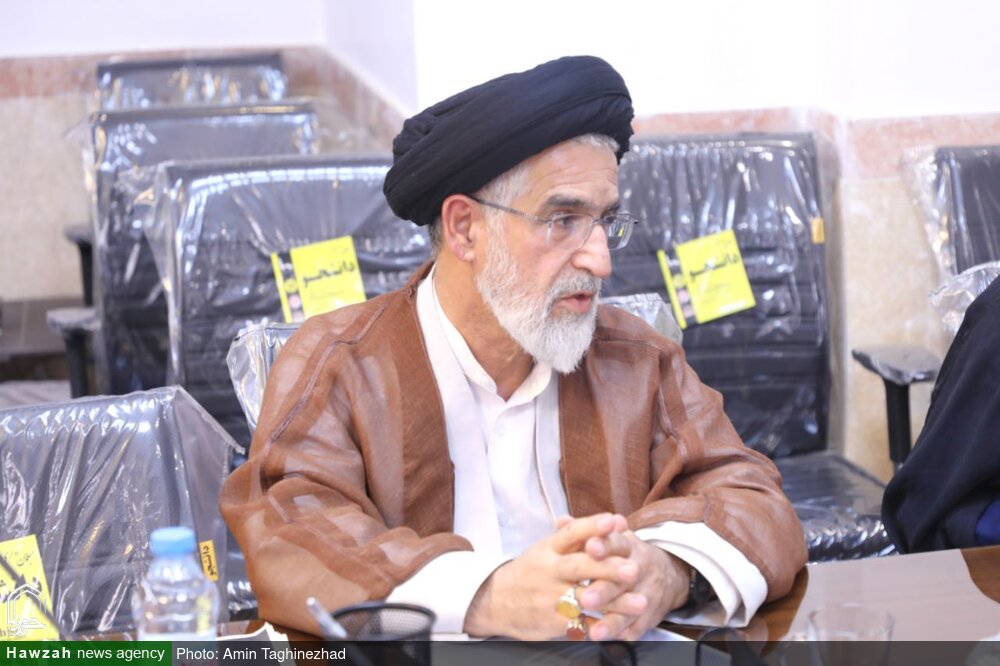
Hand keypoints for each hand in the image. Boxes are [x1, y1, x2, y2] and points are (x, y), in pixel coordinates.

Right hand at [463, 513, 637, 639]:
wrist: (496, 600)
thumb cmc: (531, 570)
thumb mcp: (547, 548)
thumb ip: (578, 535)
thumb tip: (612, 519)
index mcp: (550, 549)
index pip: (572, 533)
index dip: (593, 526)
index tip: (615, 521)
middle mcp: (550, 571)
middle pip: (580, 567)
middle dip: (607, 567)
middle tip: (634, 568)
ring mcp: (551, 598)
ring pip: (585, 598)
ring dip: (615, 601)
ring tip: (640, 602)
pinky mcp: (554, 622)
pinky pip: (581, 625)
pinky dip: (602, 627)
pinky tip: (622, 626)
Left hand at [580, 531, 690, 640]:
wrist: (668, 574)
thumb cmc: (628, 554)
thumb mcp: (613, 537)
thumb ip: (586, 531)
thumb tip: (561, 521)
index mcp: (629, 546)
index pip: (617, 544)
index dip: (604, 545)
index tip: (590, 546)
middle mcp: (640, 569)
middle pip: (622, 580)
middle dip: (605, 589)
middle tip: (587, 598)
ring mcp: (646, 594)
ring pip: (629, 609)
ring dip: (613, 620)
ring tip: (596, 631)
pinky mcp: (649, 616)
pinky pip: (637, 628)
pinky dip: (622, 634)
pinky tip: (607, 640)